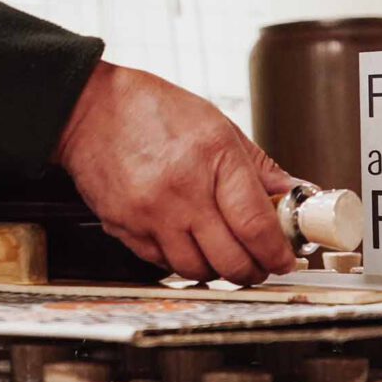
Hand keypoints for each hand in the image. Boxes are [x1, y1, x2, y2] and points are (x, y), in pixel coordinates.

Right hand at [54, 61, 298, 284]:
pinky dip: (184, 262)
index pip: (256, 226)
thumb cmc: (151, 110)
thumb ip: (259, 168)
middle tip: (261, 261)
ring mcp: (151, 215)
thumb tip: (293, 196)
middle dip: (254, 269)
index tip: (285, 257)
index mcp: (213, 157)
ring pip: (198, 271)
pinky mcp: (126, 230)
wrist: (88, 110)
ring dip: (218, 270)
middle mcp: (181, 192)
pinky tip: (190, 244)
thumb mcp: (218, 125)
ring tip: (225, 254)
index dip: (277, 252)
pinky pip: (164, 265)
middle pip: (231, 260)